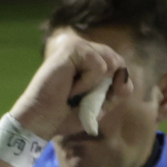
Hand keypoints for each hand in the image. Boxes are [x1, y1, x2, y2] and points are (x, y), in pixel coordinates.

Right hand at [13, 29, 129, 140]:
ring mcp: (78, 45)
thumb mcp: (99, 106)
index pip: (119, 65)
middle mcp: (84, 48)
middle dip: (105, 86)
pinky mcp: (73, 48)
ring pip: (111, 63)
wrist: (41, 121)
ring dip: (94, 86)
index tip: (94, 100)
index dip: (116, 85)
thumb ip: (118, 92)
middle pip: (118, 61)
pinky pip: (100, 67)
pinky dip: (87, 84)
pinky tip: (68, 87)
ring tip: (72, 90)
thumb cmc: (64, 115)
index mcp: (89, 58)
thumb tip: (125, 78)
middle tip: (80, 97)